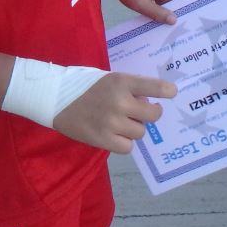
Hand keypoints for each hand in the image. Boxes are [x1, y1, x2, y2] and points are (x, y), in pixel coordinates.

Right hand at [52, 72, 176, 153]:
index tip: (172, 93)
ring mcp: (111, 122)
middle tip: (141, 112)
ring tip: (121, 123)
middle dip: (150, 113)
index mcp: (121, 82)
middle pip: (153, 114)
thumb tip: (147, 102)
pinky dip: (124, 142)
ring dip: (134, 128)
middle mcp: (119, 101)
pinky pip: (127, 147)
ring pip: (140, 132)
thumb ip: (129, 88)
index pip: (153, 86)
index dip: (167, 90)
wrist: (54, 98)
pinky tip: (114, 135)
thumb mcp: (108, 79)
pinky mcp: (103, 140)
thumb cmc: (83, 85)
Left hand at [106, 0, 207, 22]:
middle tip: (187, 26)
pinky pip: (164, 4)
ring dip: (169, 12)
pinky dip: (163, 12)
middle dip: (181, 10)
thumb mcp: (138, 3)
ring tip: (167, 29)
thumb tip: (174, 20)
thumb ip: (156, 12)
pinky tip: (158, 23)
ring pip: (171, 3)